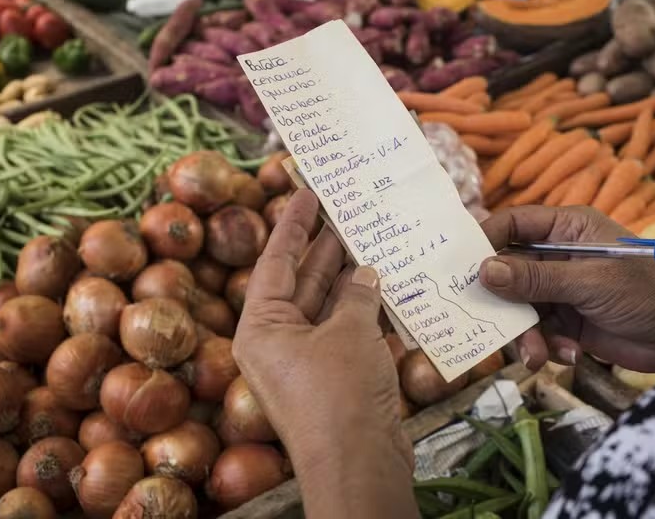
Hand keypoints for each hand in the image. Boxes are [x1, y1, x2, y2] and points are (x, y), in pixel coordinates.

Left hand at [233, 189, 416, 518]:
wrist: (360, 464)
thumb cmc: (340, 393)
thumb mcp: (349, 332)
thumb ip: (358, 295)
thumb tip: (366, 272)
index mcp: (262, 327)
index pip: (275, 261)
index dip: (292, 222)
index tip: (305, 189)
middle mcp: (279, 342)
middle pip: (302, 282)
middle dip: (326, 248)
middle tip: (347, 210)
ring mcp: (308, 361)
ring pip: (330, 307)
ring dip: (353, 279)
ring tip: (374, 238)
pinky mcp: (336, 379)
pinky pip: (349, 332)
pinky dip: (369, 311)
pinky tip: (392, 285)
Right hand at [479, 206, 654, 372]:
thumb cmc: (649, 291)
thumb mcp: (590, 281)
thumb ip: (535, 278)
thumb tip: (482, 271)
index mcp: (566, 228)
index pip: (512, 225)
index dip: (484, 241)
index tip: (460, 266)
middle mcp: (558, 255)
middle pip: (508, 270)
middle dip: (500, 299)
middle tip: (482, 320)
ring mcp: (561, 290)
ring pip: (519, 307)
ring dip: (525, 333)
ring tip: (537, 355)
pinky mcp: (567, 322)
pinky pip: (538, 332)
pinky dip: (546, 346)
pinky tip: (566, 356)